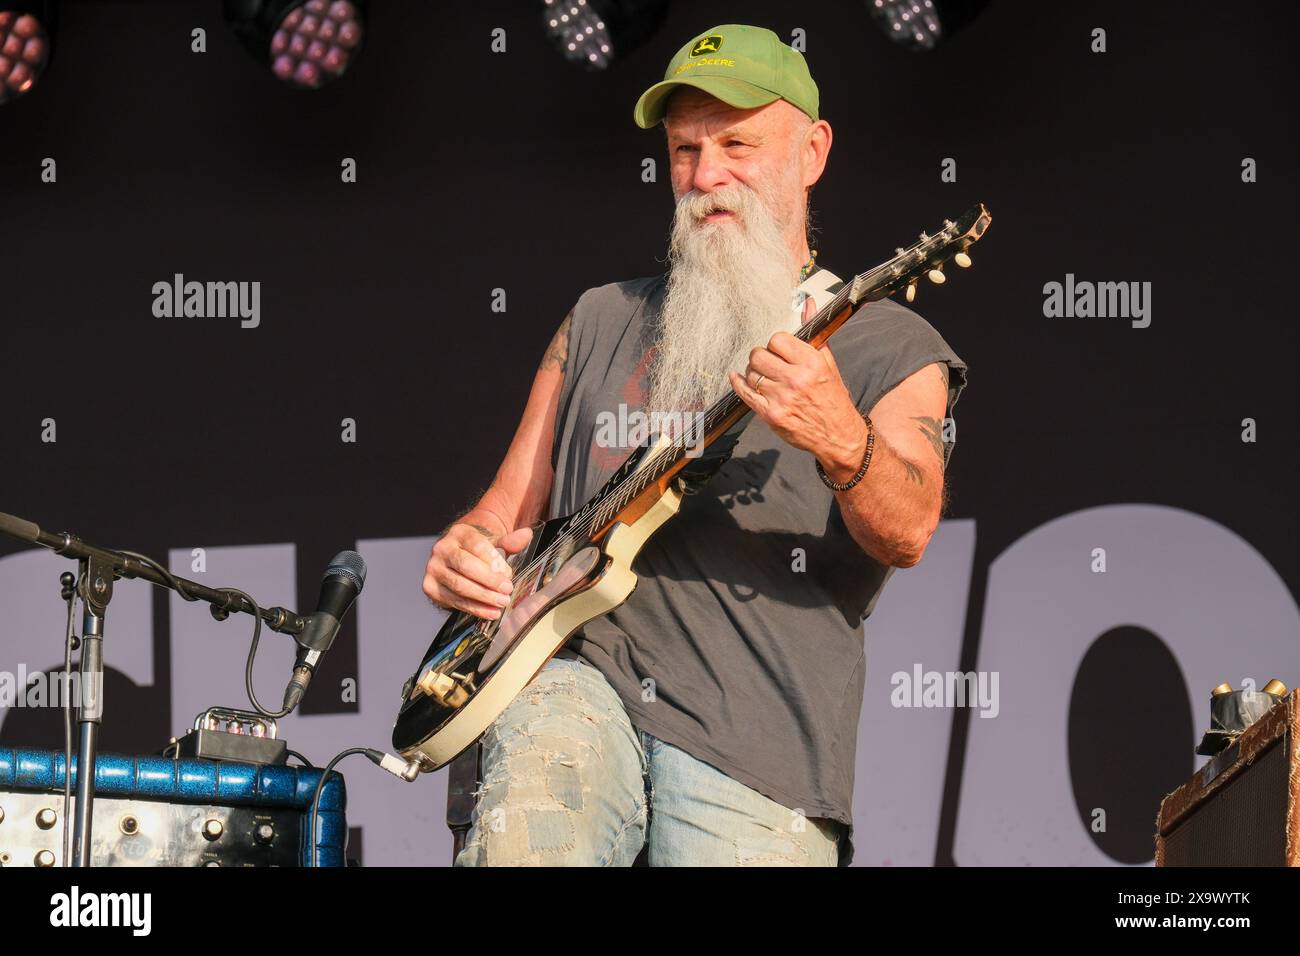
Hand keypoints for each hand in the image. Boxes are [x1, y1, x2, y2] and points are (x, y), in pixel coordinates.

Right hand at [422, 523, 533, 619]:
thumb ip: (509, 541)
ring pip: (459, 586)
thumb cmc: (479, 551)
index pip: (477, 546)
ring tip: (502, 603)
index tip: (509, 574)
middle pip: (466, 566)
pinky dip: (475, 609)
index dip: (493, 561)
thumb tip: (526, 535)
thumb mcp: (494, 543)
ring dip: (483, 597)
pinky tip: (491, 612)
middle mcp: (442, 548)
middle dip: (489, 581)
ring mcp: (433, 568)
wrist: (457, 559)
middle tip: (507, 591)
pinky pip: (454, 601)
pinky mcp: (430, 587)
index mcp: (459, 533)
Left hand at [727, 297, 867, 470]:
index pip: (777, 339)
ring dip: (753, 372)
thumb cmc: (833, 398)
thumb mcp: (829, 363)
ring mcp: (781, 398)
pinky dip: (737, 383)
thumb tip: (807, 304)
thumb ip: (814, 335)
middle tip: (767, 363)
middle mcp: (796, 379)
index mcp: (811, 363)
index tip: (779, 351)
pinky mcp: (771, 415)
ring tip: (763, 376)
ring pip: (750, 373)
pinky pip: (745, 393)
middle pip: (759, 355)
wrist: (838, 435)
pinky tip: (737, 377)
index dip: (775, 344)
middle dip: (760, 356)